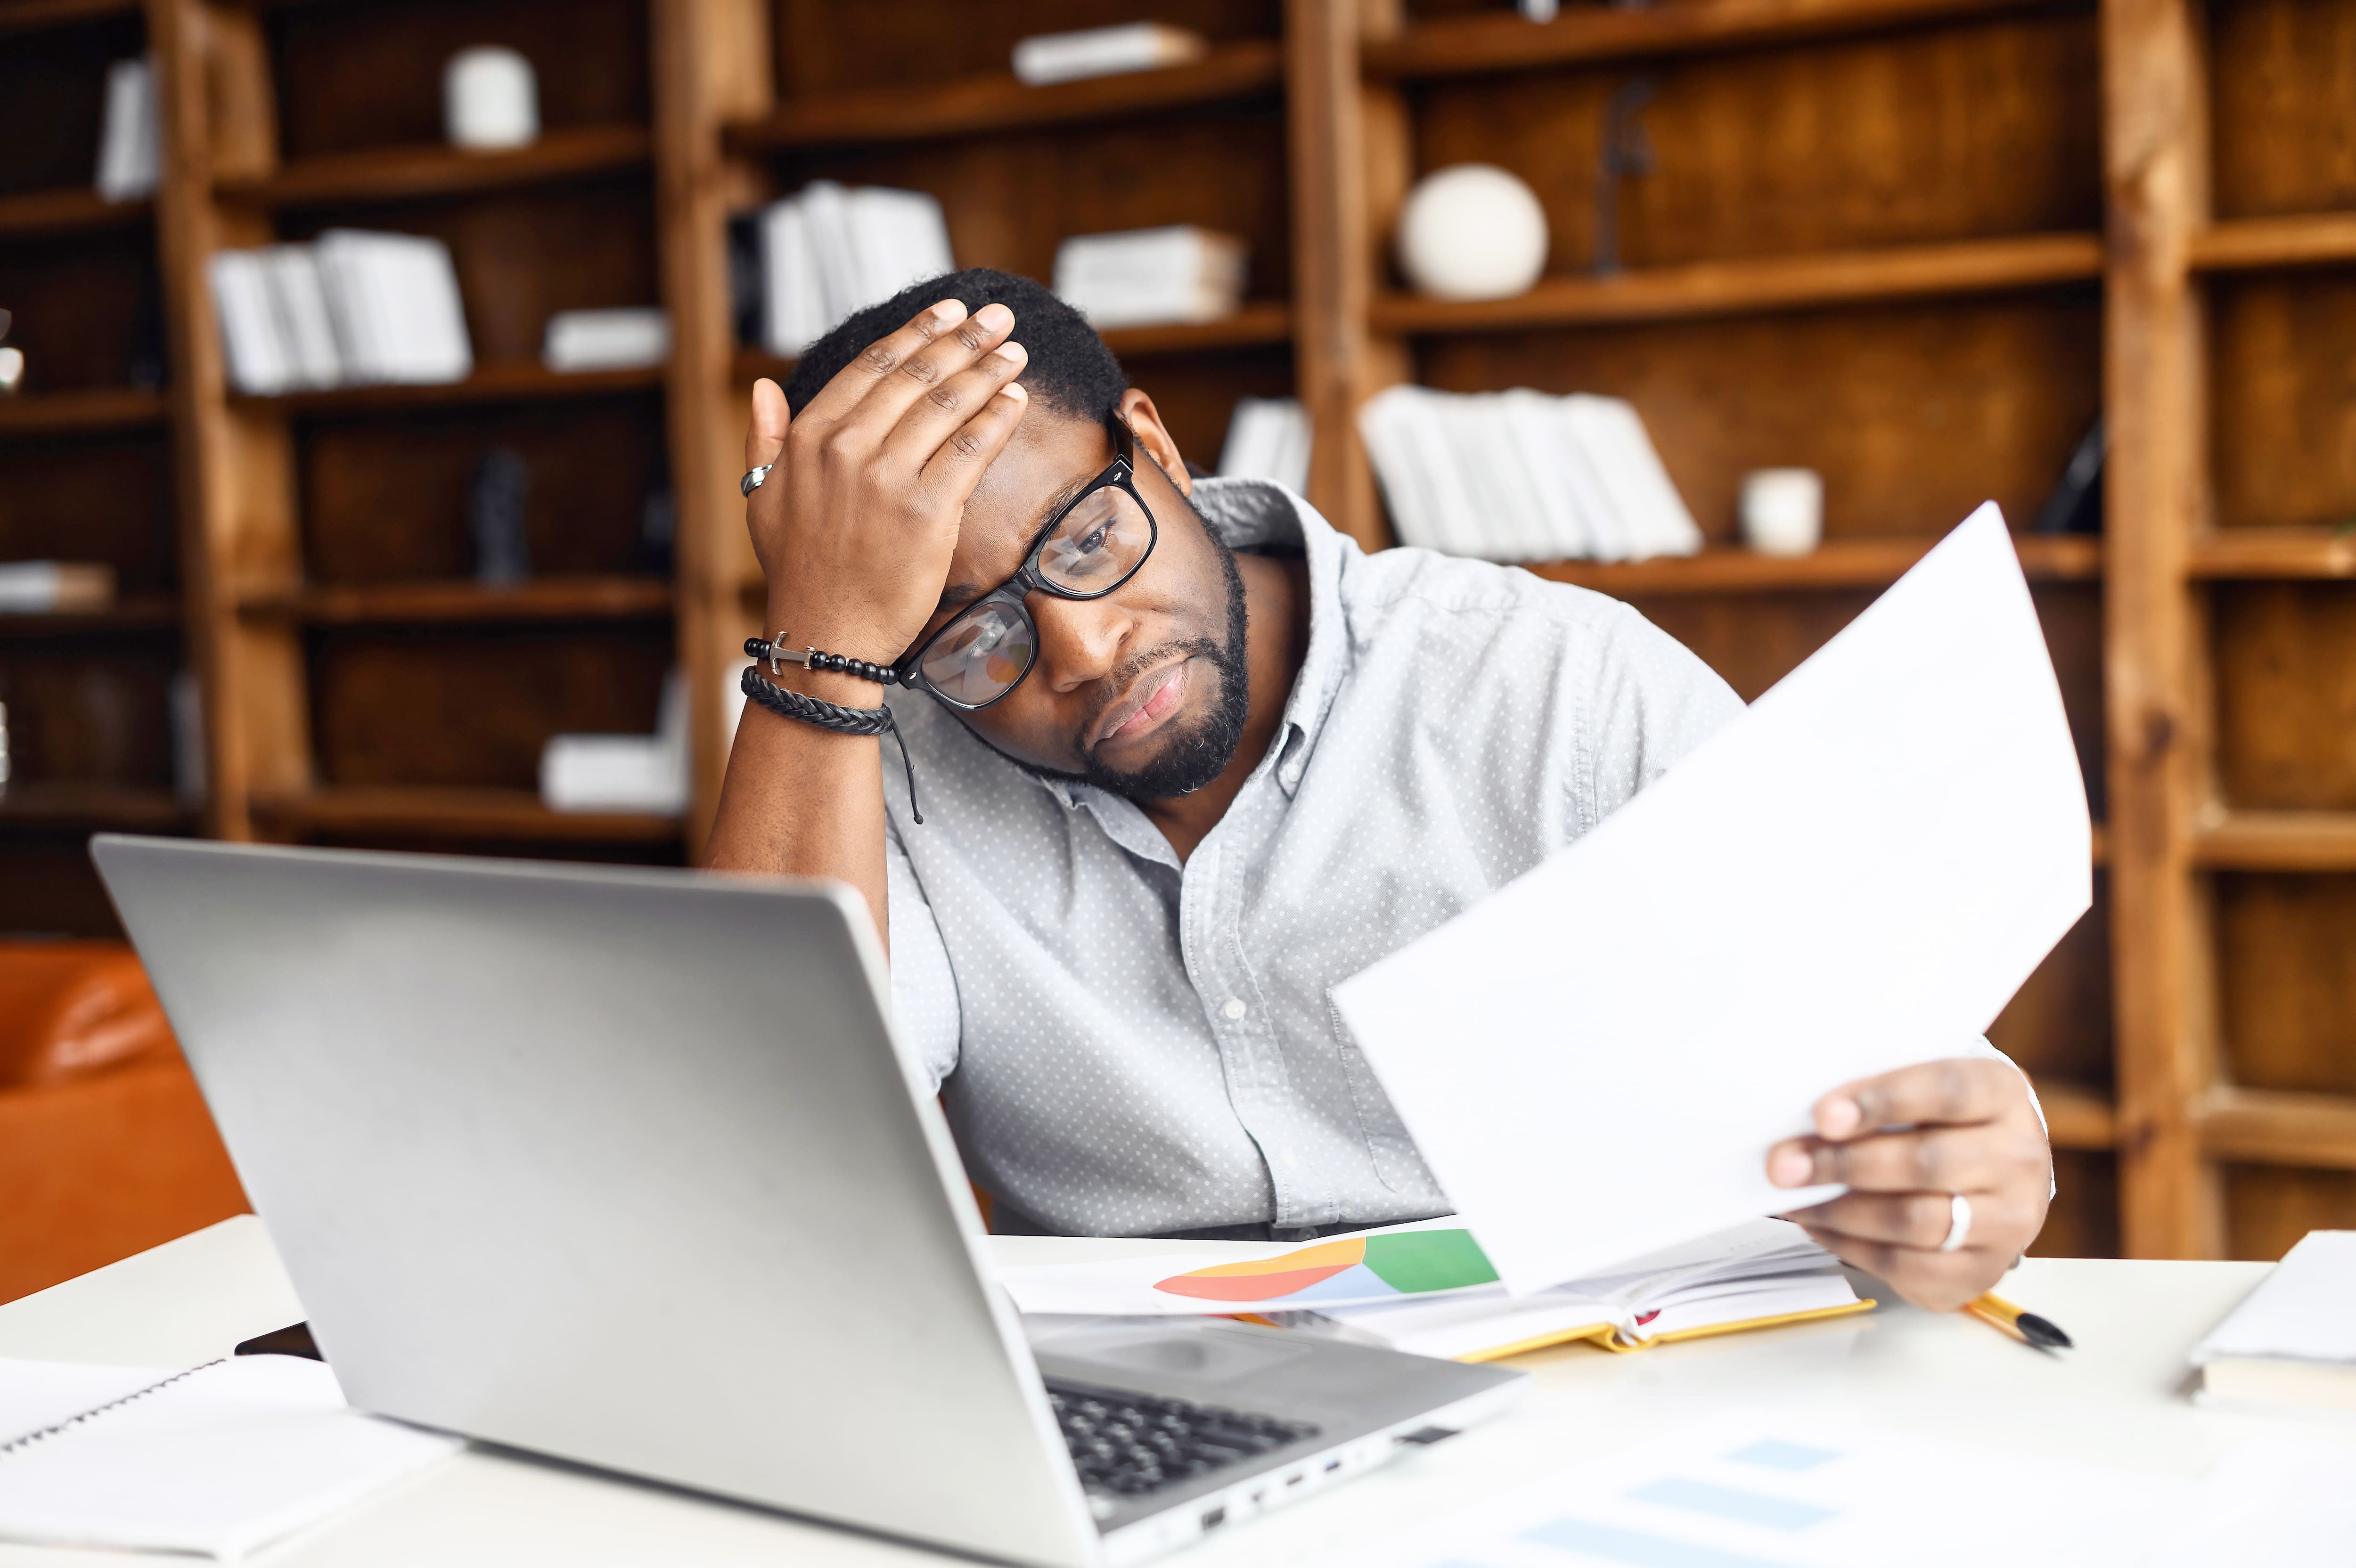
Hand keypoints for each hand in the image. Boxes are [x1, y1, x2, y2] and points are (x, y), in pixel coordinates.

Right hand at [743, 298, 1029, 672]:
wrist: (826, 633)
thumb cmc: (799, 570)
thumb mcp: (763, 498)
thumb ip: (765, 439)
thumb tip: (764, 388)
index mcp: (809, 437)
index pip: (871, 366)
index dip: (916, 332)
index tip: (948, 310)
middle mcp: (846, 448)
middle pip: (917, 376)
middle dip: (964, 339)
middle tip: (999, 317)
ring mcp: (887, 478)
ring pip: (948, 406)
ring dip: (989, 371)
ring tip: (1015, 352)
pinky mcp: (927, 511)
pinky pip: (972, 450)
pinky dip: (997, 420)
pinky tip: (1016, 401)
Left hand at [1767, 1058, 2051, 1311]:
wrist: (1993, 1177)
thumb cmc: (1939, 1122)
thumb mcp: (1922, 1088)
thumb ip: (1875, 1094)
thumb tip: (1802, 1120)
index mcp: (2003, 1094)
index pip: (1946, 1091)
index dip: (1881, 1100)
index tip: (1822, 1115)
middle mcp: (2018, 1158)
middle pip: (1927, 1162)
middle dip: (1844, 1163)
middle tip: (1784, 1164)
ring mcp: (2008, 1220)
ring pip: (1916, 1219)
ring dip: (1841, 1209)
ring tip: (1794, 1198)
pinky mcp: (1982, 1271)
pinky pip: (1908, 1265)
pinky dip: (1851, 1247)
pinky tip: (1820, 1226)